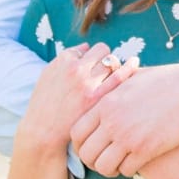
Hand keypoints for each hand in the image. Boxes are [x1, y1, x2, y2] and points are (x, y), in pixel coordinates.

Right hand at [18, 43, 138, 153]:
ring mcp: (88, 84)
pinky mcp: (97, 99)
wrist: (43, 131)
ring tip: (112, 78)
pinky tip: (135, 64)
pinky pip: (119, 76)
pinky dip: (128, 68)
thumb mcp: (48, 74)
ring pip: (112, 62)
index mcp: (64, 61)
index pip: (89, 48)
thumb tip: (86, 47)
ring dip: (114, 67)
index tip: (94, 65)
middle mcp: (77, 69)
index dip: (93, 57)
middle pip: (103, 52)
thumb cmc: (45, 103)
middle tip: (105, 71)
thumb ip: (66, 58)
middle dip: (106, 59)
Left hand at [71, 60, 178, 176]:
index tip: (90, 146)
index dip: (80, 144)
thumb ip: (116, 82)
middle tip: (103, 160)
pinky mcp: (146, 149)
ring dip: (109, 169)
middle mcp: (112, 121)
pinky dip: (129, 170)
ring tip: (118, 165)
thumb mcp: (133, 76)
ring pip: (103, 166)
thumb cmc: (166, 80)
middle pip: (86, 153)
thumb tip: (108, 75)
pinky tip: (136, 162)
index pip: (76, 132)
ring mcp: (128, 137)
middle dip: (92, 161)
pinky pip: (126, 170)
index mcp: (106, 103)